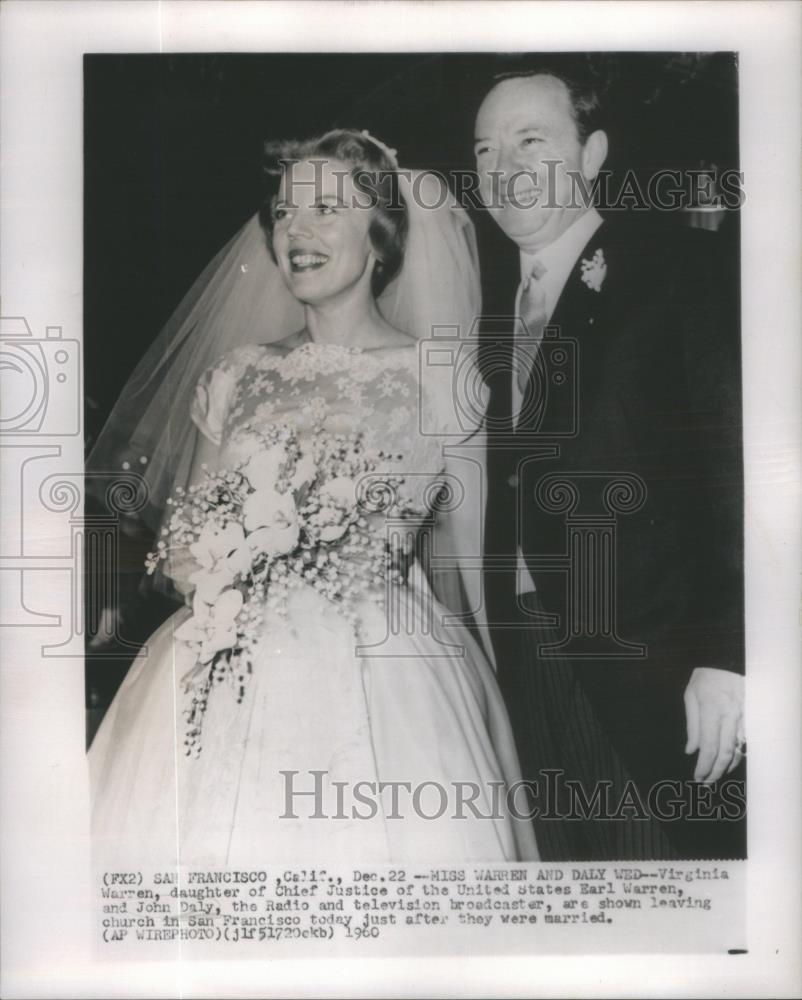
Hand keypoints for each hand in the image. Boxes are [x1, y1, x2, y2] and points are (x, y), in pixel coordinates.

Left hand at [684, 667, 744, 782]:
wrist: (727, 658)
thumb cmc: (705, 677)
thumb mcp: (690, 696)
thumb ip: (692, 725)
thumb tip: (691, 750)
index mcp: (712, 710)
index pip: (709, 747)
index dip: (704, 766)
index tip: (697, 776)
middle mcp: (731, 716)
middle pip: (726, 753)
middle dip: (716, 772)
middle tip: (707, 782)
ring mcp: (744, 716)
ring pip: (739, 749)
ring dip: (728, 765)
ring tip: (717, 774)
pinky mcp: (752, 715)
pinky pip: (747, 740)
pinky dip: (739, 753)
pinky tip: (731, 760)